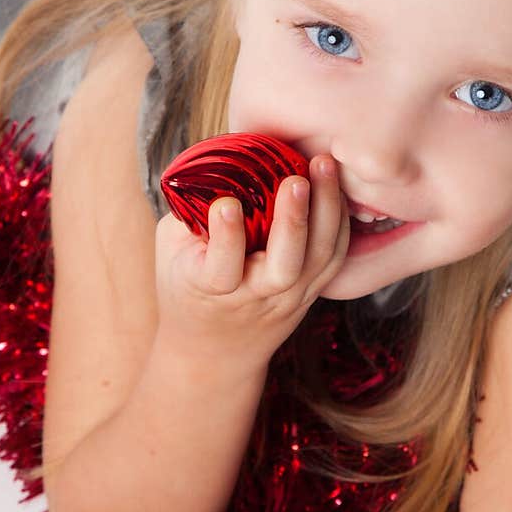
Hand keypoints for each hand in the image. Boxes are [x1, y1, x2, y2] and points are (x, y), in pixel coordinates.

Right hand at [154, 152, 349, 367]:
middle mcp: (255, 297)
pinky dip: (340, 222)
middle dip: (293, 222)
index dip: (225, 239)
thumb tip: (211, 159)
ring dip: (326, 211)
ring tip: (324, 166)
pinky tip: (336, 186)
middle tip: (296, 178)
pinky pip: (335, 258)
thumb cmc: (186, 288)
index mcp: (209, 289)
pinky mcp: (312, 293)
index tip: (226, 205)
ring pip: (319, 261)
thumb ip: (189, 213)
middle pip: (284, 268)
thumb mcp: (171, 253)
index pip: (220, 269)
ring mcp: (289, 298)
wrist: (215, 352)